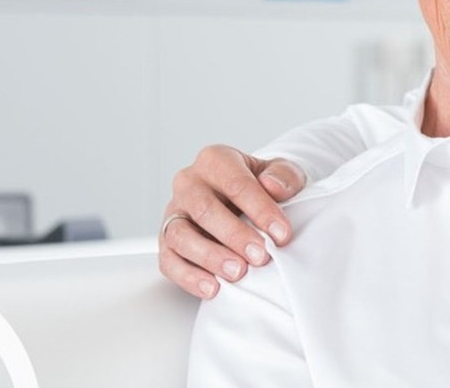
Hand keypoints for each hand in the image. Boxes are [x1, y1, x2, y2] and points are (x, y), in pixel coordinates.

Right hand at [157, 145, 305, 299]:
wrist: (243, 199)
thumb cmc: (261, 185)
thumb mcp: (279, 173)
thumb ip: (284, 175)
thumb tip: (273, 186)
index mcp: (216, 160)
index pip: (236, 184)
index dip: (261, 210)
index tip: (281, 234)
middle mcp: (189, 183)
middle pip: (205, 209)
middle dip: (235, 236)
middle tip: (260, 256)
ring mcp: (174, 212)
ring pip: (181, 235)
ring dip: (210, 257)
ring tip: (237, 273)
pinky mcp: (165, 241)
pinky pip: (169, 260)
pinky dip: (189, 276)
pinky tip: (212, 288)